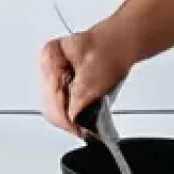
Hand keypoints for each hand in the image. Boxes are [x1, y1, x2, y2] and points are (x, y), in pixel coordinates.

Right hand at [39, 22, 133, 137]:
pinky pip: (62, 104)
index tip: (77, 128)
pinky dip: (72, 113)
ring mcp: (54, 74)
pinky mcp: (64, 82)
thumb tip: (73, 117)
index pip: (51, 94)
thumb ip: (80, 96)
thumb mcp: (95, 73)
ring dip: (68, 119)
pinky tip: (80, 120)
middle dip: (65, 120)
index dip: (64, 115)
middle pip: (49, 103)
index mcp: (50, 56)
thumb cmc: (112, 46)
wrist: (125, 41)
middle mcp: (48, 65)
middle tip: (81, 131)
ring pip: (54, 106)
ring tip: (82, 128)